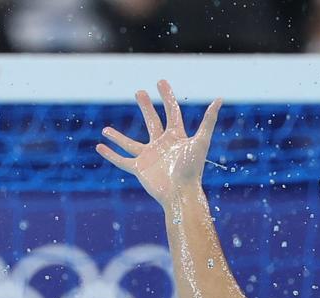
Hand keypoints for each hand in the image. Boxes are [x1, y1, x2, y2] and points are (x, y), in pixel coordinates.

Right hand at [97, 79, 221, 204]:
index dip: (167, 96)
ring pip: (130, 143)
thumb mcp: (201, 142)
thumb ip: (208, 121)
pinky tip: (99, 147)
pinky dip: (110, 154)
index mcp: (176, 137)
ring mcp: (149, 157)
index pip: (172, 112)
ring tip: (105, 129)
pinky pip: (122, 160)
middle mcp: (162, 145)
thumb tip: (220, 99)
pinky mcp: (140, 169)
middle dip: (146, 107)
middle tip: (139, 92)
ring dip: (118, 136)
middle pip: (152, 122)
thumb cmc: (192, 169)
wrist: (181, 194)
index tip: (160, 82)